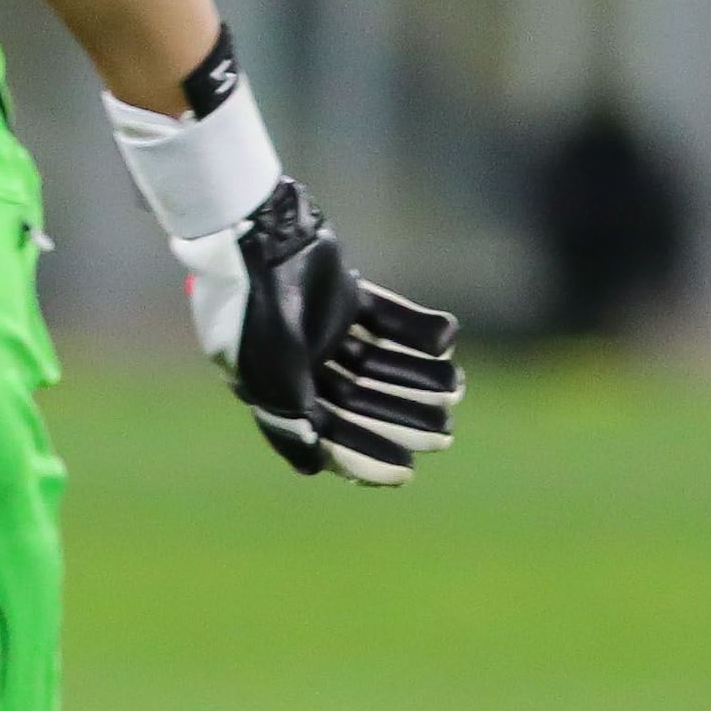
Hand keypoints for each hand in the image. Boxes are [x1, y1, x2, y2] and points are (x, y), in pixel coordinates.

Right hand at [173, 180, 461, 483]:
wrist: (256, 237)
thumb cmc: (255, 309)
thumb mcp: (271, 370)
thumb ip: (292, 416)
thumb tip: (312, 467)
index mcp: (273, 386)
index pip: (323, 431)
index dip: (363, 454)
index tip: (406, 473)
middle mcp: (296, 362)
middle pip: (357, 400)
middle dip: (400, 419)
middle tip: (444, 436)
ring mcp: (320, 327)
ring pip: (376, 363)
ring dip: (416, 378)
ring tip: (455, 389)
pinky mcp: (342, 295)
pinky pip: (385, 319)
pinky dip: (416, 330)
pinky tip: (447, 342)